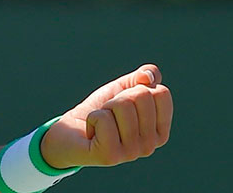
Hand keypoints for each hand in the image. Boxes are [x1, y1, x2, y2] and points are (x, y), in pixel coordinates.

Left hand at [39, 64, 172, 168]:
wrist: (70, 132)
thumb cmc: (101, 110)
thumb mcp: (124, 88)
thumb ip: (144, 76)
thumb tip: (148, 77)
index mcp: (160, 132)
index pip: (162, 93)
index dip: (137, 88)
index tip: (125, 102)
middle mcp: (150, 146)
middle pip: (142, 96)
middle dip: (119, 97)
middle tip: (109, 113)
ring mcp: (131, 153)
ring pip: (123, 105)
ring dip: (105, 108)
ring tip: (101, 123)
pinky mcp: (110, 156)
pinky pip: (104, 118)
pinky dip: (93, 117)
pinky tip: (92, 132)